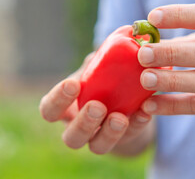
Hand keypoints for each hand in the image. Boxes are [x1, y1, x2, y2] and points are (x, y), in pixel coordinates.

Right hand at [39, 53, 153, 154]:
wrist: (121, 102)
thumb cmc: (100, 81)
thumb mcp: (96, 70)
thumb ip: (98, 60)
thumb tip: (110, 46)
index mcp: (64, 109)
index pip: (49, 110)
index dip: (58, 100)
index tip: (73, 84)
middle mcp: (78, 128)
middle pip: (71, 137)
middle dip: (83, 123)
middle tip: (97, 106)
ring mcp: (100, 138)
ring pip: (97, 147)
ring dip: (109, 134)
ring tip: (120, 118)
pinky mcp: (123, 141)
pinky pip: (129, 138)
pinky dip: (137, 124)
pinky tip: (145, 112)